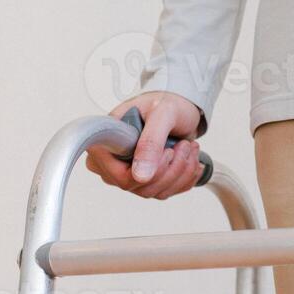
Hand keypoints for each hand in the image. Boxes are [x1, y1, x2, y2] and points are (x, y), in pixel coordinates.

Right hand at [86, 91, 205, 198]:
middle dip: (171, 167)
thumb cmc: (164, 102)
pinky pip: (167, 191)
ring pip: (157, 191)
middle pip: (141, 187)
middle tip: (182, 145)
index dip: (149, 169)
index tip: (167, 150)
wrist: (179, 108)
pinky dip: (186, 176)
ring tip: (187, 147)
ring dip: (181, 170)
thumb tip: (140, 175)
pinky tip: (188, 158)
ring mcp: (128, 173)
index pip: (120, 176)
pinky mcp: (146, 180)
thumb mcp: (162, 114)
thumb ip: (150, 141)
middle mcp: (113, 162)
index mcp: (105, 144)